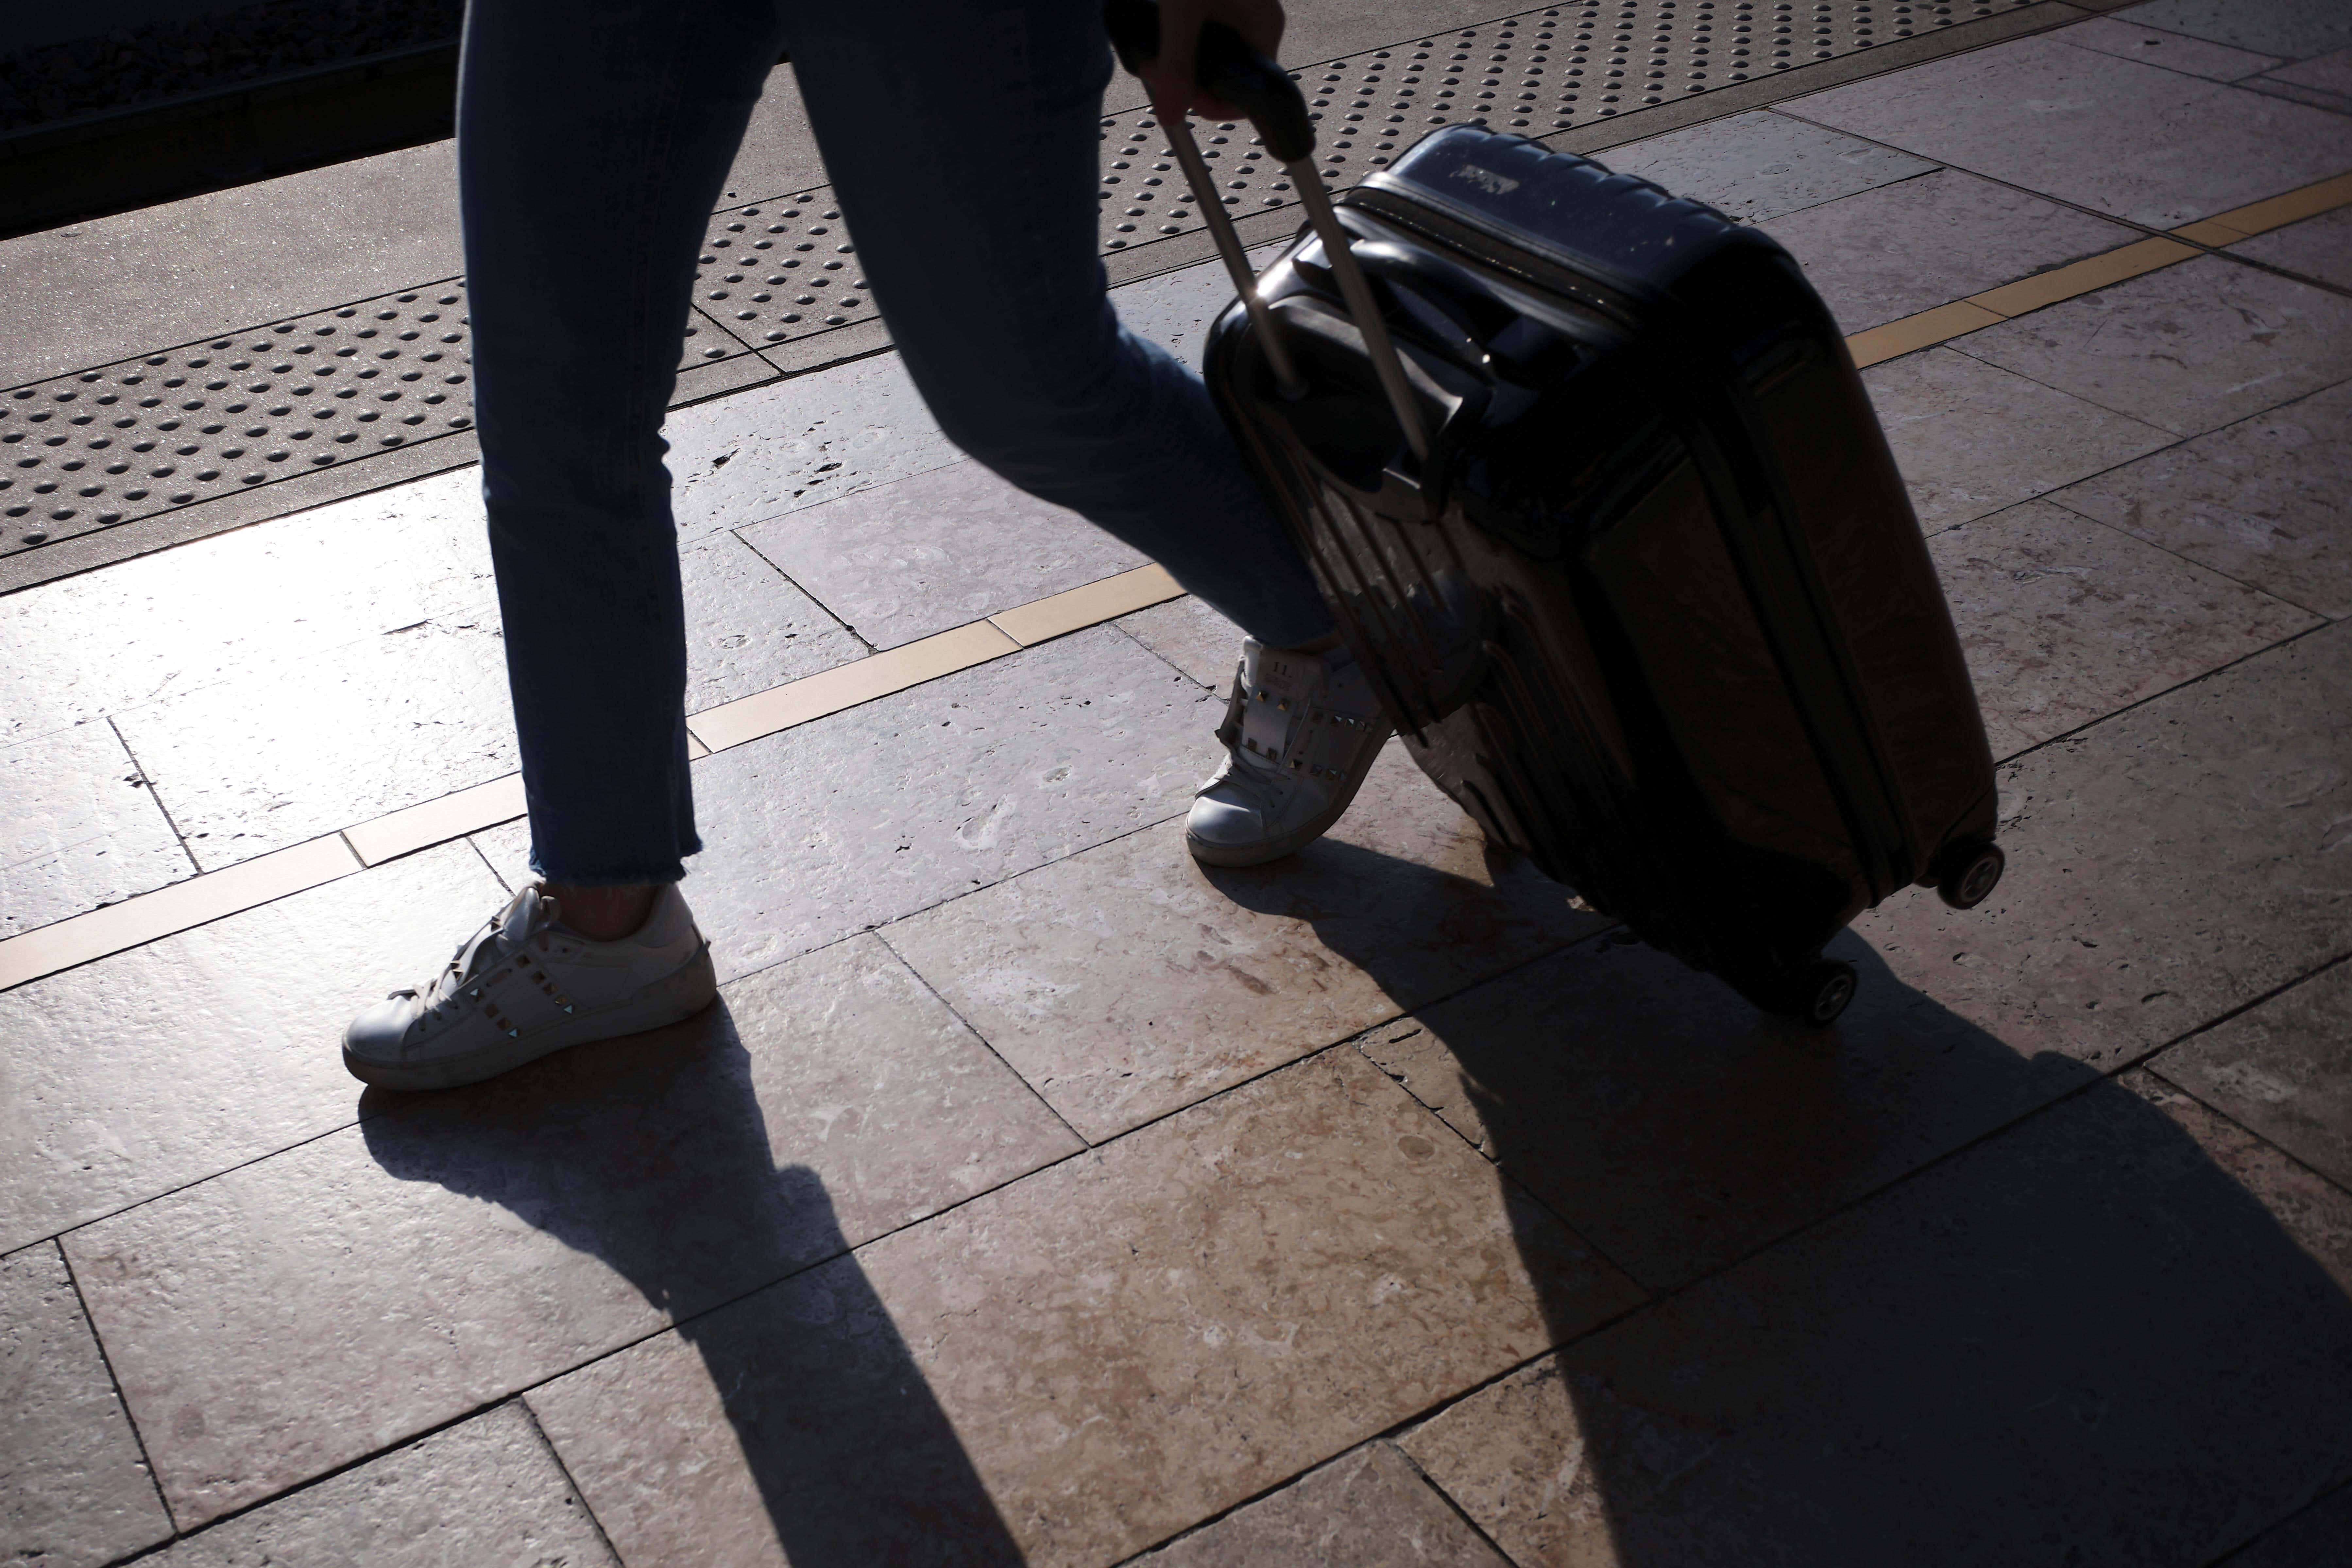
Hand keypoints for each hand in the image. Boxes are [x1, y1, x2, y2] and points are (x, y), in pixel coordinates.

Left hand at [1134, 0, 1285, 125]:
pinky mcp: (1218, 6)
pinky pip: (1200, 41)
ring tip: (1151, 54)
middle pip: (1223, 80)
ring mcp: (1238, 15)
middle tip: (1151, 69)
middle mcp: (1255, 25)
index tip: (1176, 94)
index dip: (1209, 105)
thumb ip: (1177, 64)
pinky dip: (1178, 46)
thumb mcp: (1181, 12)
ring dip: (1178, 66)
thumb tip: (1170, 118)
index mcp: (1263, 28)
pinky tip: (1159, 36)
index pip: (1245, 95)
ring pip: (1209, 62)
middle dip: (1186, 84)